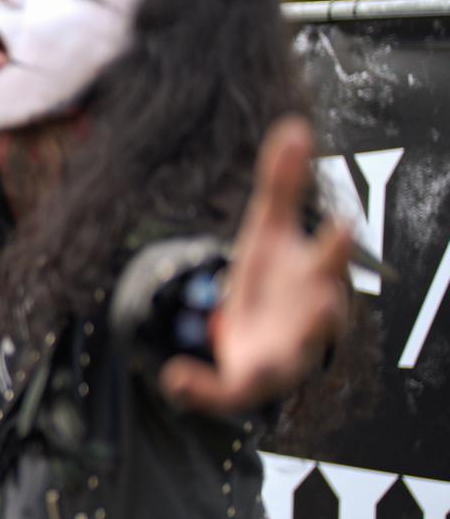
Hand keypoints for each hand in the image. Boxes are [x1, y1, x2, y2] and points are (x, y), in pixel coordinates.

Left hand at [161, 117, 351, 412]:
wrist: (263, 331)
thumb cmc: (277, 275)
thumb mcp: (268, 228)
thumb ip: (282, 183)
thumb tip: (294, 127)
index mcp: (313, 276)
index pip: (329, 257)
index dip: (334, 244)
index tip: (342, 223)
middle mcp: (309, 320)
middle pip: (322, 318)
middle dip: (324, 314)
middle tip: (324, 306)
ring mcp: (284, 355)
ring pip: (284, 366)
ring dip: (270, 368)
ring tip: (255, 370)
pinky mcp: (250, 382)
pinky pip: (228, 392)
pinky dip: (201, 389)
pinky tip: (175, 378)